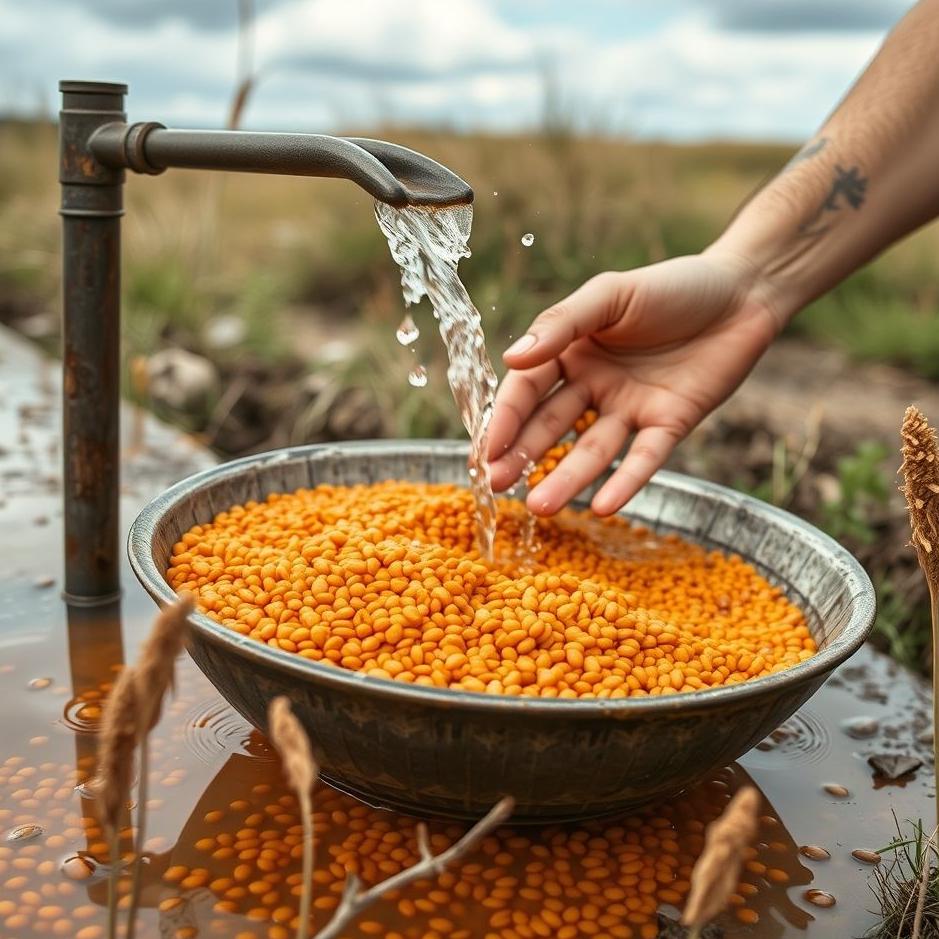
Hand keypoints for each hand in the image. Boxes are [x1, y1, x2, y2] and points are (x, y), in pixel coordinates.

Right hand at [486, 250, 782, 515]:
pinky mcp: (670, 424)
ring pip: (593, 450)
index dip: (505, 419)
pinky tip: (604, 507)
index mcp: (571, 351)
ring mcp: (630, 408)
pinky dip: (626, 481)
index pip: (527, 389)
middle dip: (523, 457)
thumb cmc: (672, 286)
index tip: (486, 452)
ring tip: (540, 508)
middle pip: (551, 426)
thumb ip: (562, 323)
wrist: (743, 292)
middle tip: (498, 487)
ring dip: (567, 479)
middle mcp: (595, 384)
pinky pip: (645, 458)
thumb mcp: (611, 294)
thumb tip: (511, 358)